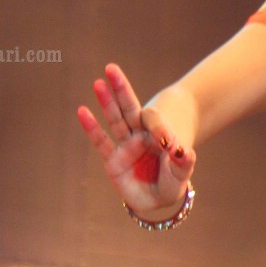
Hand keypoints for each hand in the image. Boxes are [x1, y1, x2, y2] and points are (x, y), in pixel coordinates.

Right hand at [76, 64, 197, 215]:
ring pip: (115, 120)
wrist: (157, 198)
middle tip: (111, 68)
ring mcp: (125, 146)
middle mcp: (140, 135)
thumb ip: (183, 162)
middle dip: (121, 90)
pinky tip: (82, 111)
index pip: (155, 121)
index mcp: (158, 134)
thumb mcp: (181, 172)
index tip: (167, 142)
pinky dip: (92, 128)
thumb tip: (182, 151)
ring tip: (98, 83)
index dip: (158, 126)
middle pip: (129, 108)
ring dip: (107, 103)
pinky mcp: (113, 160)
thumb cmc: (170, 182)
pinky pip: (101, 142)